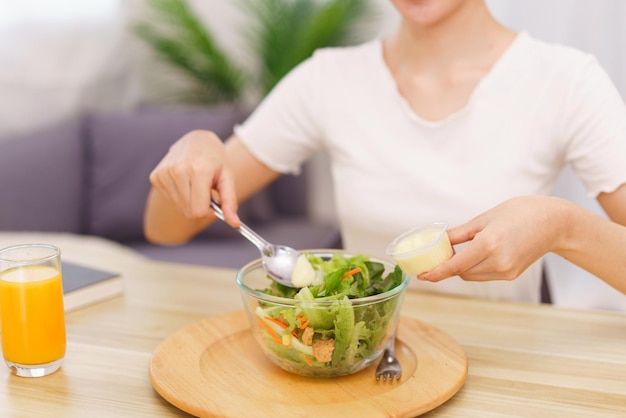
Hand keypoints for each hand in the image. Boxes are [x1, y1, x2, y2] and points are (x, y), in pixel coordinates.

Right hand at [148, 130, 239, 226]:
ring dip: (190, 202)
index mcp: (198, 170)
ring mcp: (164, 173)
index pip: (198, 210)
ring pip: (179, 207)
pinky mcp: (155, 176)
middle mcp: (178, 170)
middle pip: (189, 211)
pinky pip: (170, 199)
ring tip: (196, 184)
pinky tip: (185, 181)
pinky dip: (180, 196)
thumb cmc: (215, 159)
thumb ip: (230, 201)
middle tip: (207, 193)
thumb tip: (235, 223)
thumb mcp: (228, 177)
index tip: (215, 205)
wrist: (196, 140)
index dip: (209, 213)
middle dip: (201, 208)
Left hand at [419, 196, 564, 281]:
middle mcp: (498, 261)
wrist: (555, 223)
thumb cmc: (521, 212)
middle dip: (446, 267)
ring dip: (460, 268)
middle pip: (461, 272)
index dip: (436, 273)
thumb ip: (460, 233)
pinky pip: (483, 275)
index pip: (454, 265)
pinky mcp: (511, 274)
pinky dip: (473, 268)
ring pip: (471, 276)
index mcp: (489, 243)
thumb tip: (439, 241)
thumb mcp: (485, 218)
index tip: (421, 276)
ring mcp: (506, 270)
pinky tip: (472, 256)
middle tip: (434, 257)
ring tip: (454, 254)